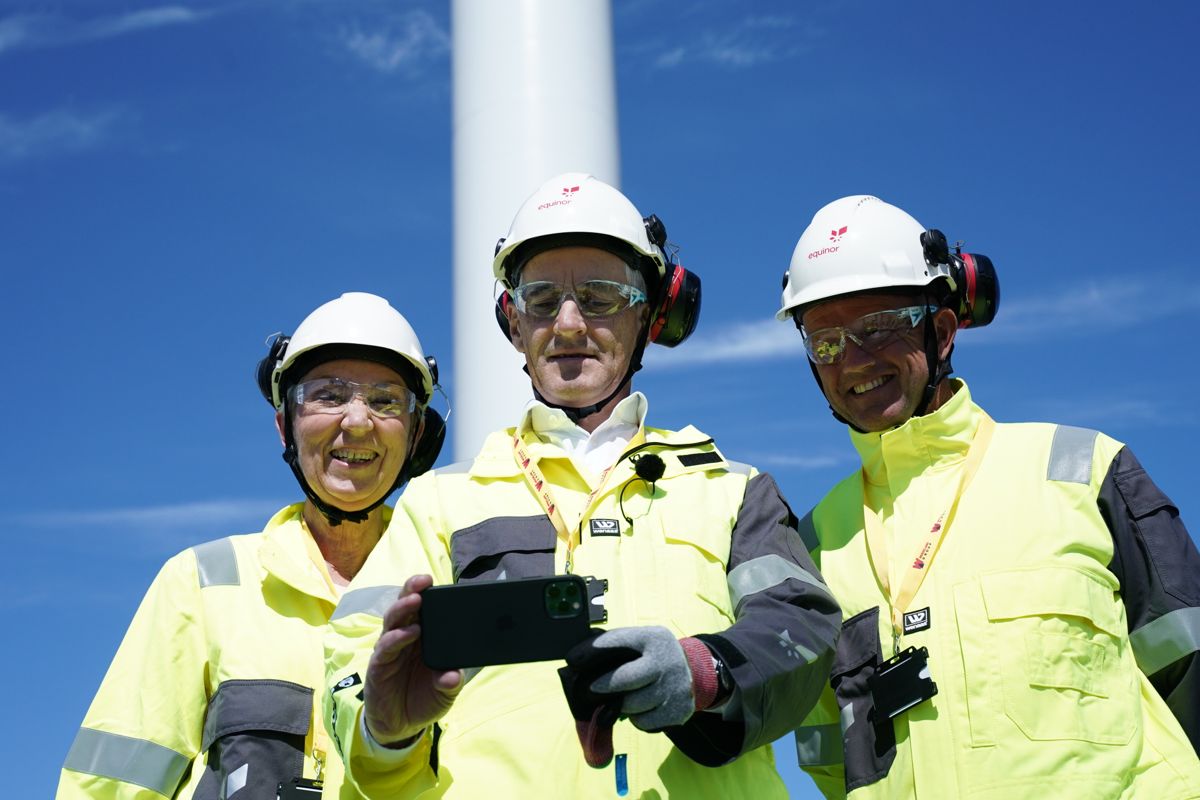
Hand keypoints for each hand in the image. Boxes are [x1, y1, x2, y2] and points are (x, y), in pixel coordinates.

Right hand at [363, 574, 462, 745]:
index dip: (427, 593)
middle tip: (424, 581)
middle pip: (404, 607)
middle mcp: (403, 638)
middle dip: (412, 591)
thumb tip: (454, 675)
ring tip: (417, 600)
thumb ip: (451, 683)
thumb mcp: (445, 692)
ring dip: (403, 609)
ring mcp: (390, 651)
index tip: (436, 580)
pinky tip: (409, 632)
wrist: (401, 727)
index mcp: (422, 638)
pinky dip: (397, 638)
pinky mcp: (379, 666)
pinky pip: (385, 648)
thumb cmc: (424, 699)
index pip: (422, 609)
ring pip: (392, 622)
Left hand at [583, 626, 699, 731]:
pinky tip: (643, 708)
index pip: (618, 641)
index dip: (592, 651)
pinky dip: (637, 718)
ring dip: (621, 705)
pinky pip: (643, 722)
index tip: (572, 660)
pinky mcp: (679, 710)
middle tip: (588, 689)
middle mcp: (665, 661)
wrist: (695, 671)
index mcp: (652, 638)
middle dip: (603, 685)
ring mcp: (674, 687)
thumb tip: (576, 663)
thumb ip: (616, 649)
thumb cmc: (652, 657)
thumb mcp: (641, 643)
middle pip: (625, 679)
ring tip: (625, 697)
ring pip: (632, 705)